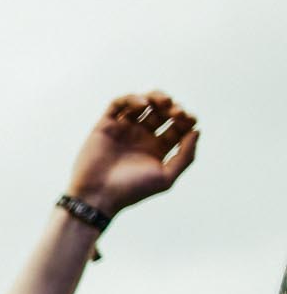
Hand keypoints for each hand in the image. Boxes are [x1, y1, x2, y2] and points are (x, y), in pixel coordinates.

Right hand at [66, 92, 199, 214]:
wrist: (97, 196)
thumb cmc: (131, 191)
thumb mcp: (166, 177)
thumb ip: (186, 156)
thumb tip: (196, 130)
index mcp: (157, 149)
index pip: (177, 125)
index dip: (187, 118)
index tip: (189, 120)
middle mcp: (141, 137)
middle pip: (162, 111)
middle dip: (174, 107)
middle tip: (177, 112)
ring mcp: (123, 130)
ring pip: (142, 103)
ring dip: (156, 97)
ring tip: (164, 102)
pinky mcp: (105, 126)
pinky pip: (118, 103)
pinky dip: (132, 98)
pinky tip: (143, 105)